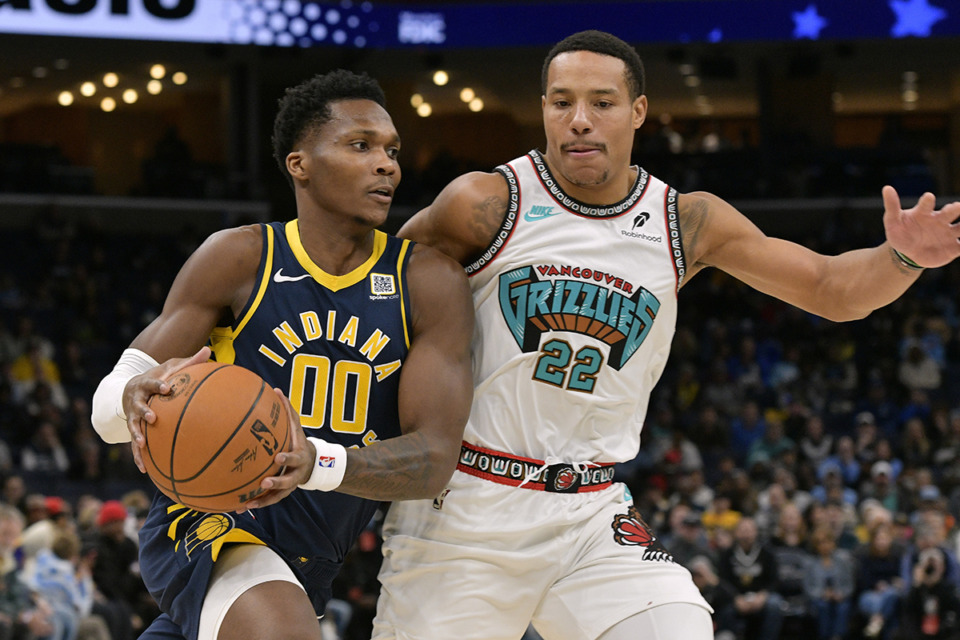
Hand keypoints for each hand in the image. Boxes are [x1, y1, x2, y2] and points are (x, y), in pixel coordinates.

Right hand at [122, 346, 210, 471]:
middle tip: (152, 418)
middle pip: (139, 406)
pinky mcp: (133, 428)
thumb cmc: (160, 376)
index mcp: (147, 384)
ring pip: (133, 426)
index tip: (168, 388)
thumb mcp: (172, 366)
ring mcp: (133, 415)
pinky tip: (145, 469)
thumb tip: (209, 349)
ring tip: (142, 445)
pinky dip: (139, 456)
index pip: (153, 382)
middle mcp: (137, 400)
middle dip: (144, 412)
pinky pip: (135, 445)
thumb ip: (190, 361)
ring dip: (137, 435)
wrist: (132, 387)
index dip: (159, 384)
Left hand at [238, 389, 314, 510]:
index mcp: (298, 457)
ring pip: (276, 497)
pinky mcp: (279, 494)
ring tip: (247, 504)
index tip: (277, 457)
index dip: (287, 458)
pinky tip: (238, 507)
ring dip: (262, 501)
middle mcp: (295, 474)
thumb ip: (287, 410)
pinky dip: (254, 504)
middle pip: (287, 482)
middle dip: (277, 483)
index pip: (294, 457)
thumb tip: (276, 389)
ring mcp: (288, 486)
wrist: (311, 464)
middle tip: (264, 482)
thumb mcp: (296, 427)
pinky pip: (266, 501)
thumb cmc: (298, 441)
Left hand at [883, 185, 959, 267]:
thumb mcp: (893, 221)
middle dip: (955, 208)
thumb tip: (887, 188)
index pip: (926, 205)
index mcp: (925, 213)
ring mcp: (948, 233)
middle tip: (957, 206)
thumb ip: (892, 206)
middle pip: (950, 212)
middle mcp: (940, 220)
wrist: (907, 252)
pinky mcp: (953, 248)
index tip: (928, 197)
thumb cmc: (901, 233)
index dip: (927, 201)